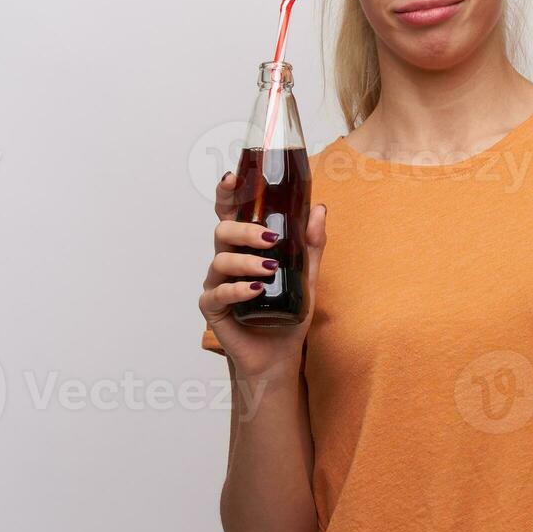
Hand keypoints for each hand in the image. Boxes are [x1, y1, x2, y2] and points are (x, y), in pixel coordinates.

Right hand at [197, 171, 326, 378]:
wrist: (280, 354)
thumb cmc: (288, 313)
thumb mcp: (307, 275)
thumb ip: (311, 244)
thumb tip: (319, 209)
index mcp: (245, 247)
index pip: (230, 214)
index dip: (227, 194)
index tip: (232, 177)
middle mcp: (227, 260)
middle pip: (223, 231)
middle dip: (245, 230)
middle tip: (269, 238)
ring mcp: (217, 283)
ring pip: (220, 259)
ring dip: (247, 261)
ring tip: (270, 270)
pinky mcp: (213, 308)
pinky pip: (218, 292)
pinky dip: (237, 288)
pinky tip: (255, 289)